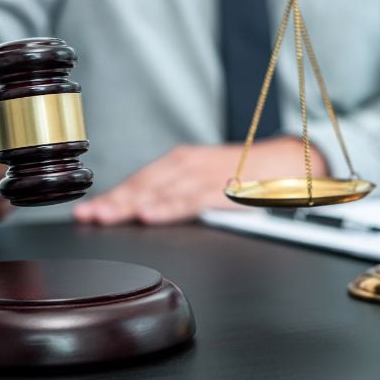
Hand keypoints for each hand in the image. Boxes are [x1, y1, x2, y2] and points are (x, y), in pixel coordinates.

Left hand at [73, 136, 327, 224]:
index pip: (141, 182)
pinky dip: (169, 206)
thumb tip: (145, 216)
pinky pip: (194, 198)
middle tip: (86, 216)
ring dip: (132, 203)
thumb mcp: (208, 181)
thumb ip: (180, 196)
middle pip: (145, 185)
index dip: (113, 197)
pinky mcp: (229, 188)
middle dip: (114, 201)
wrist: (293, 163)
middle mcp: (192, 165)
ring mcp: (209, 176)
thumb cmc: (249, 176)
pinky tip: (149, 215)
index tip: (86, 212)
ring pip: (163, 190)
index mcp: (184, 164)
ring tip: (106, 216)